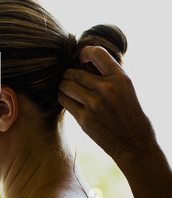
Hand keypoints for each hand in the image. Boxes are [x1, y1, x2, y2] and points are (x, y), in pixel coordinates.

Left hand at [58, 46, 155, 162]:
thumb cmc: (131, 115)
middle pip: (74, 72)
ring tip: (66, 88)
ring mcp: (94, 104)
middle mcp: (107, 88)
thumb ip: (109, 76)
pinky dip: (63, 98)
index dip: (85, 52)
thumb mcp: (127, 89)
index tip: (81, 59)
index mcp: (121, 78)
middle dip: (68, 75)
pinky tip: (67, 99)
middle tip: (68, 78)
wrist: (135, 145)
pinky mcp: (84, 118)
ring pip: (66, 85)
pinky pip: (64, 100)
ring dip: (63, 86)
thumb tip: (85, 62)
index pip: (97, 53)